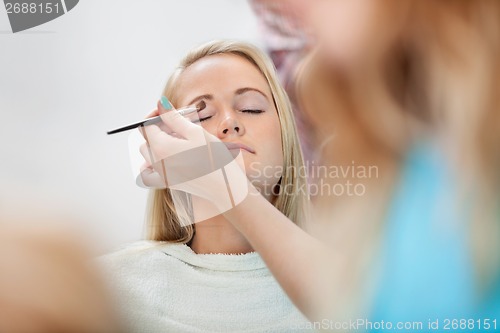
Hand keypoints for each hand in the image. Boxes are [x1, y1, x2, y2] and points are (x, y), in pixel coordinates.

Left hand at [137, 99, 248, 214]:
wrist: (224, 187)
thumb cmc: (214, 159)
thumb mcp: (196, 133)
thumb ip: (174, 118)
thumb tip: (160, 104)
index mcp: (161, 147)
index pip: (147, 126)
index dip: (155, 115)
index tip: (167, 111)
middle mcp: (156, 162)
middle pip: (147, 139)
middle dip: (159, 129)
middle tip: (179, 126)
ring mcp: (161, 175)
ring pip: (148, 154)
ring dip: (158, 144)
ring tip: (179, 141)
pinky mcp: (167, 183)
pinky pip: (149, 173)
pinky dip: (152, 164)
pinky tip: (166, 159)